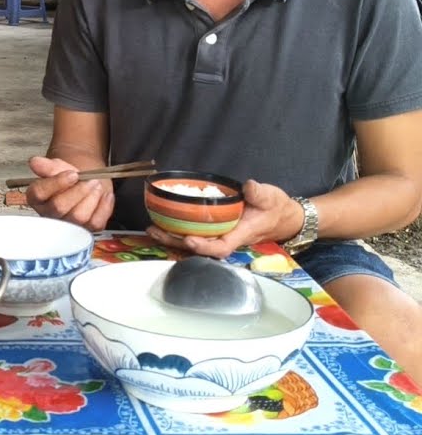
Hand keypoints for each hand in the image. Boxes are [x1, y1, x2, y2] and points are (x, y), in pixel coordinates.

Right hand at [23, 156, 113, 231]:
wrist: (87, 180)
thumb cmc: (71, 176)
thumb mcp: (59, 167)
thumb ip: (47, 166)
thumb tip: (35, 162)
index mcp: (37, 197)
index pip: (39, 193)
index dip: (57, 183)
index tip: (72, 174)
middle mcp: (49, 214)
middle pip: (59, 207)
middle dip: (78, 191)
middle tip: (90, 180)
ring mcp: (68, 224)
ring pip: (78, 217)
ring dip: (91, 198)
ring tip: (97, 185)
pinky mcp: (86, 229)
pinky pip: (95, 223)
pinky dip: (104, 207)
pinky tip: (105, 196)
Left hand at [146, 180, 301, 257]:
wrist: (281, 217)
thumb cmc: (275, 208)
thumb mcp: (271, 197)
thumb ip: (259, 193)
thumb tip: (249, 186)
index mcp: (241, 234)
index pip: (221, 247)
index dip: (204, 246)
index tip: (188, 239)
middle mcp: (228, 238)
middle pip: (199, 248)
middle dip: (176, 242)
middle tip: (156, 231)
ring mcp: (220, 235)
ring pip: (194, 242)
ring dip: (172, 238)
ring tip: (152, 228)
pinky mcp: (215, 230)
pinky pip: (195, 234)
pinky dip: (177, 231)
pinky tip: (162, 223)